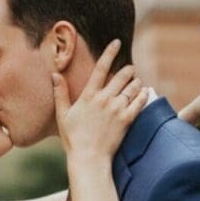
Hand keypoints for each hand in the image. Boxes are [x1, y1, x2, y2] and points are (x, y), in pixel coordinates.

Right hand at [55, 39, 148, 159]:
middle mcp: (104, 99)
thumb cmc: (73, 139)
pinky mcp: (126, 120)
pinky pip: (139, 102)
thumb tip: (55, 75)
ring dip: (136, 82)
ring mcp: (117, 109)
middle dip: (128, 70)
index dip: (110, 53)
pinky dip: (143, 95)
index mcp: (88, 96)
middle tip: (130, 69)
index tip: (117, 42)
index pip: (101, 68)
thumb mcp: (63, 115)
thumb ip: (60, 93)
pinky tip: (144, 92)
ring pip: (132, 87)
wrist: (88, 158)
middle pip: (121, 76)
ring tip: (136, 82)